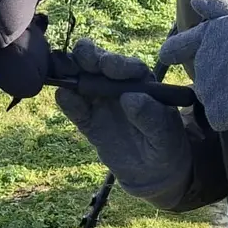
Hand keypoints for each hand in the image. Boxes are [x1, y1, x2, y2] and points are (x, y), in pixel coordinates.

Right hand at [53, 39, 192, 205]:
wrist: (150, 171)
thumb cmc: (164, 146)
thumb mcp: (164, 134)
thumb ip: (150, 116)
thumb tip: (130, 97)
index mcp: (140, 83)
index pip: (127, 66)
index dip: (116, 63)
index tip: (108, 66)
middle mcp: (117, 85)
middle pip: (98, 61)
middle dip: (88, 56)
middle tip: (81, 60)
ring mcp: (99, 100)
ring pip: (81, 78)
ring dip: (70, 70)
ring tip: (63, 72)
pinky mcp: (86, 119)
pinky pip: (74, 107)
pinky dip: (67, 100)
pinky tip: (63, 96)